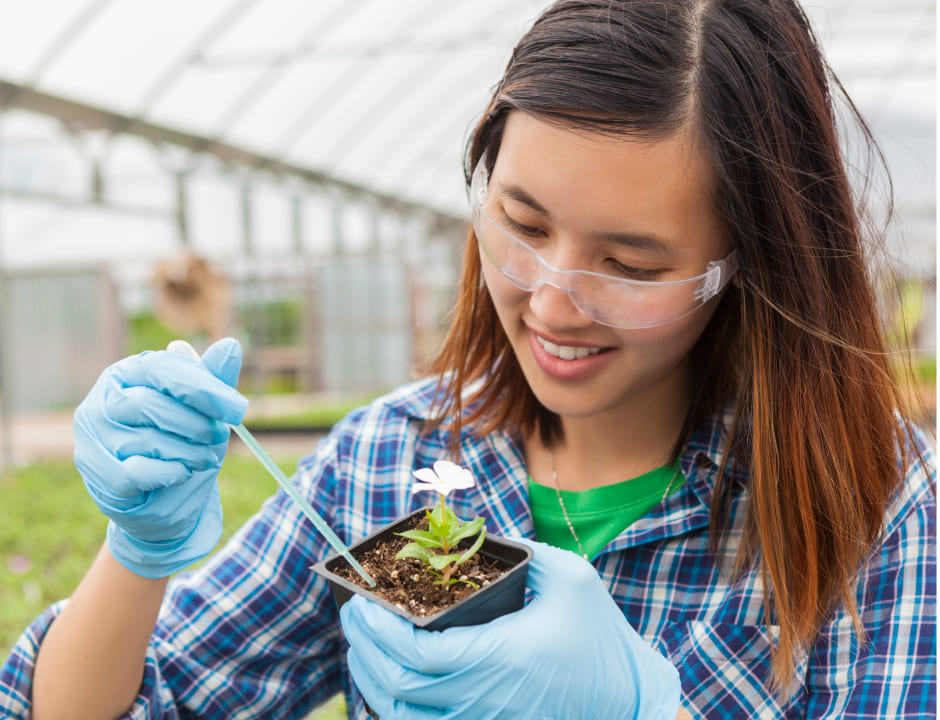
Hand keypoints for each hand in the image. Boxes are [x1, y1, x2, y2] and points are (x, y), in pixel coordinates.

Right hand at [74, 338, 247, 578]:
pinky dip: (170, 473)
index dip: (203, 387)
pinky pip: (137, 472)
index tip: (237, 409)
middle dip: (196, 425)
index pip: (161, 368)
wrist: (168, 500)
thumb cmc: (185, 444)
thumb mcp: (206, 411)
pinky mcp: (95, 473)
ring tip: (202, 458)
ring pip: (146, 440)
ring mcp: (92, 437)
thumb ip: (215, 380)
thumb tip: (230, 345)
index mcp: (128, 372)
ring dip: (189, 452)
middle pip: (151, 404)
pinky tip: (182, 473)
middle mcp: (102, 400)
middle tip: (218, 437)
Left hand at [340, 539, 680, 719]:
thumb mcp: (571, 579)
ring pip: (401, 719)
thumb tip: (475, 533)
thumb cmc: (602, 639)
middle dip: (364, 653)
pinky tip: (392, 683)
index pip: (415, 653)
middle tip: (354, 620)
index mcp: (500, 657)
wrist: (630, 704)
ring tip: (366, 648)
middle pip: (396, 689)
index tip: (360, 605)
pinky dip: (396, 710)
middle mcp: (484, 700)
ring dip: (372, 683)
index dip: (377, 631)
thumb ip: (523, 551)